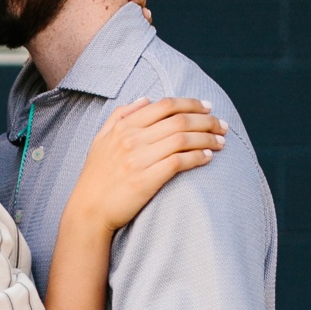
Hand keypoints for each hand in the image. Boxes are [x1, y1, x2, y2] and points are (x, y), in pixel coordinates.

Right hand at [63, 97, 224, 240]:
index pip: (165, 105)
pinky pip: (179, 162)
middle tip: (222, 125)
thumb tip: (146, 98)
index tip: (208, 108)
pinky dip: (198, 157)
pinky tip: (208, 157)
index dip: (191, 103)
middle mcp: (131, 139)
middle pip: (179, 120)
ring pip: (182, 139)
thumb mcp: (101, 139)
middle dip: (207, 120)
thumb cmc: (96, 177)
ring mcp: (138, 159)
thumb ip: (121, 115)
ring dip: (207, 138)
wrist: (88, 211)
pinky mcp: (146, 180)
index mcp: (123, 126)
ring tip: (221, 142)